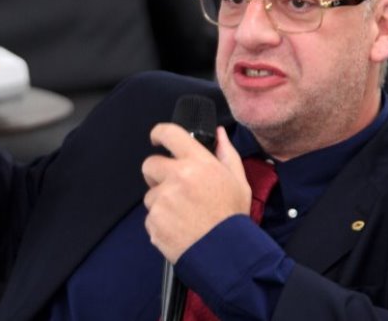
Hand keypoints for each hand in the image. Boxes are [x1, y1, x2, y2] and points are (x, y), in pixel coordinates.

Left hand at [142, 125, 250, 262]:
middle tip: (174, 186)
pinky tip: (180, 228)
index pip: (169, 134)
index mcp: (197, 163)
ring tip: (184, 214)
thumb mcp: (238, 180)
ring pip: (151, 195)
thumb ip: (226, 153)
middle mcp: (177, 177)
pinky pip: (151, 217)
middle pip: (149, 164)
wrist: (226, 254)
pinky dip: (161, 222)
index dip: (158, 133)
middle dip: (157, 174)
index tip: (156, 138)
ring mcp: (163, 200)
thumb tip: (218, 133)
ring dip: (162, 202)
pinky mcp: (154, 221)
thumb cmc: (233, 216)